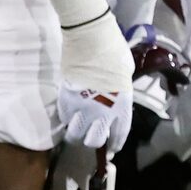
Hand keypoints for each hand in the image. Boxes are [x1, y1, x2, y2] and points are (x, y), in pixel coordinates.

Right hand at [54, 11, 136, 151]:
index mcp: (123, 104)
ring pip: (76, 135)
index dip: (115, 144)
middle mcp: (103, 112)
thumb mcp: (125, 74)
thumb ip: (120, 91)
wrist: (91, 39)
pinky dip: (66, 120)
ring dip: (77, 135)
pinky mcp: (66, 100)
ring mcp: (83, 108)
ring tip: (77, 130)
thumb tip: (114, 97)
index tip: (111, 150)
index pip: (119, 134)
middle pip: (95, 140)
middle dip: (94, 141)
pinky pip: (64, 119)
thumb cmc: (114, 51)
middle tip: (91, 136)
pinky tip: (69, 117)